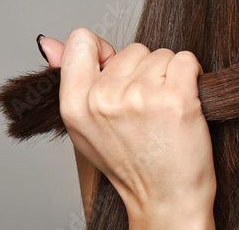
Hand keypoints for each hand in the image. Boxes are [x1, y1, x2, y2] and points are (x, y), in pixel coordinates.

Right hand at [38, 31, 215, 223]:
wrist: (165, 199)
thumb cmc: (129, 162)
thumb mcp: (84, 125)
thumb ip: (68, 78)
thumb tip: (47, 42)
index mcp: (74, 104)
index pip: (81, 40)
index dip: (105, 52)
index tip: (117, 74)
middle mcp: (103, 99)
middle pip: (132, 49)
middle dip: (144, 71)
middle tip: (145, 109)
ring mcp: (140, 97)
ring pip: (162, 54)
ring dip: (169, 76)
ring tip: (163, 111)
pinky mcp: (175, 98)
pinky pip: (186, 59)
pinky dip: (192, 74)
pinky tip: (185, 100)